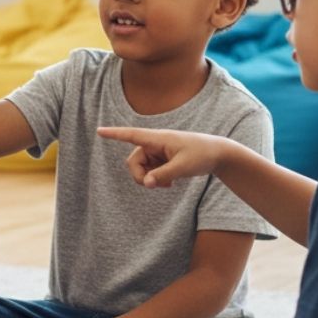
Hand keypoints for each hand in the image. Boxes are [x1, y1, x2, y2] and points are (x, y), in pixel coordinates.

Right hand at [97, 126, 228, 187]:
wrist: (218, 154)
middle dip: (140, 177)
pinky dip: (156, 179)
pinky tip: (170, 183)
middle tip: (156, 187)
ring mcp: (157, 152)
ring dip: (150, 179)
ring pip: (141, 169)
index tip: (99, 131)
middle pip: (133, 162)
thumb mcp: (183, 167)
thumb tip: (147, 183)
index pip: (131, 135)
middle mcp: (154, 144)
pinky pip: (150, 172)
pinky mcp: (162, 159)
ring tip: (168, 185)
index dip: (114, 134)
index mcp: (157, 139)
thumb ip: (163, 176)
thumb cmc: (202, 155)